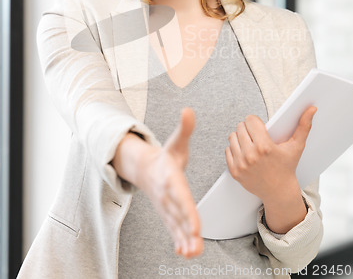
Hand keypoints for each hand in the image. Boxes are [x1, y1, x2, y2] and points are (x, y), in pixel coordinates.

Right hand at [115, 107, 202, 257]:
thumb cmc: (166, 156)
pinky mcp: (168, 214)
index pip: (181, 196)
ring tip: (194, 253)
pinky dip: (179, 241)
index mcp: (170, 178)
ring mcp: (166, 207)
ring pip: (176, 226)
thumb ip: (184, 128)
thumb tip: (188, 110)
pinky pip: (174, 230)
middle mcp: (167, 195)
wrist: (145, 168)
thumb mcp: (176, 141)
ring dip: (184, 240)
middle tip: (196, 247)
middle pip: (178, 215)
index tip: (195, 226)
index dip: (188, 211)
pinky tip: (187, 252)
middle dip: (187, 231)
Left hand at [225, 106, 316, 232]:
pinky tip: (244, 152)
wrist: (279, 192)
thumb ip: (304, 125)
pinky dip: (234, 150)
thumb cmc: (287, 166)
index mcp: (265, 147)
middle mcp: (251, 155)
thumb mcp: (296, 146)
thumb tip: (312, 108)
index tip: (260, 126)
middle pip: (240, 127)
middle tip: (255, 135)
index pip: (250, 120)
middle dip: (248, 129)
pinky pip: (227, 150)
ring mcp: (241, 164)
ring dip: (240, 138)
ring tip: (250, 142)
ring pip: (232, 137)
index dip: (255, 121)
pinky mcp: (234, 172)